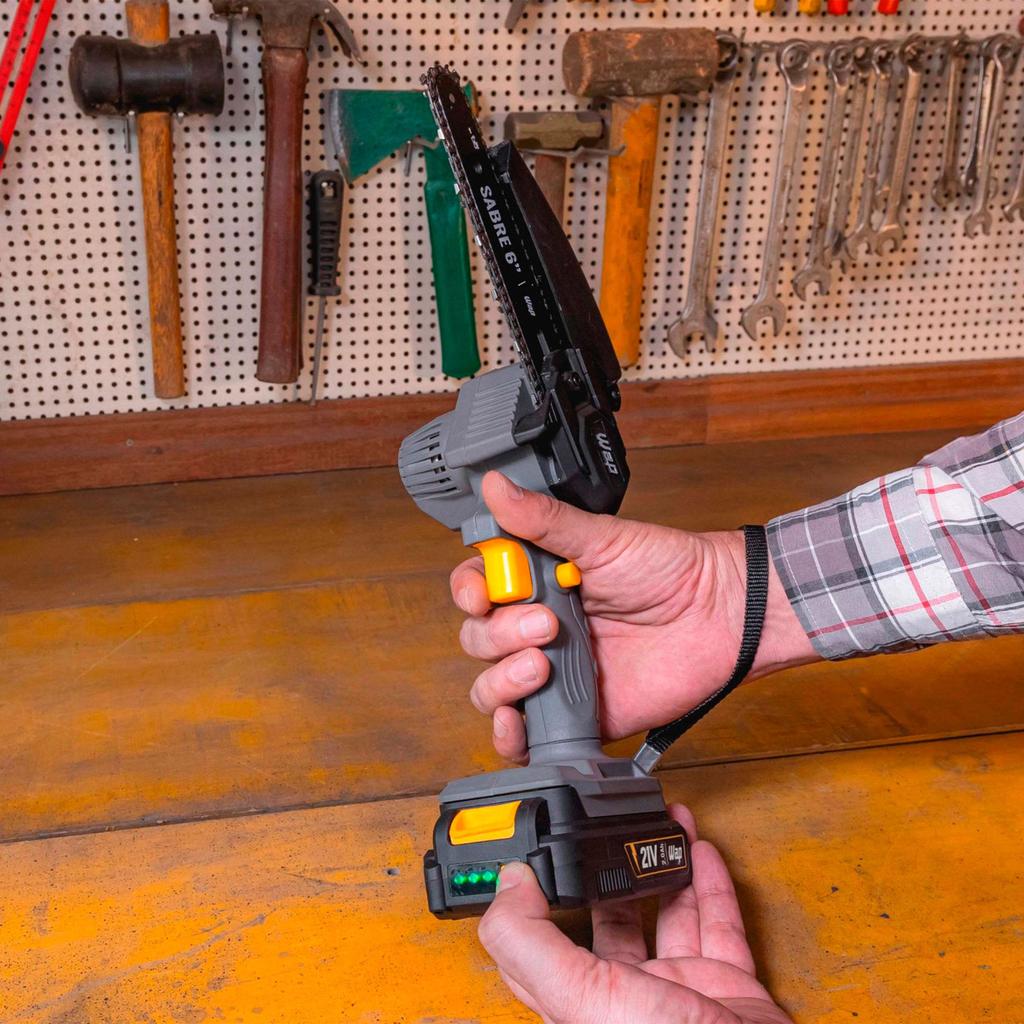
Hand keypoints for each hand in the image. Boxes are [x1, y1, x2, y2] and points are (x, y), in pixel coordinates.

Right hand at [450, 472, 817, 761]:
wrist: (720, 616)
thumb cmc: (669, 569)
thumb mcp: (601, 537)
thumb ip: (543, 520)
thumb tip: (495, 486)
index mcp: (539, 581)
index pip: (477, 589)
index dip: (469, 593)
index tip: (482, 594)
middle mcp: (539, 627)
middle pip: (479, 638)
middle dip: (500, 633)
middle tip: (548, 622)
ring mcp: (554, 673)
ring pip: (490, 687)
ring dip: (502, 679)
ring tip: (543, 664)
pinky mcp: (573, 716)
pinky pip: (522, 735)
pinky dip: (507, 734)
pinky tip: (517, 718)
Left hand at [479, 805, 791, 1023]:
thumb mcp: (578, 997)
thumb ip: (531, 942)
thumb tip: (507, 884)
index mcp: (581, 1003)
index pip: (541, 945)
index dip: (532, 900)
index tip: (531, 854)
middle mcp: (627, 997)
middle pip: (610, 921)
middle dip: (609, 872)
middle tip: (606, 830)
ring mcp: (680, 990)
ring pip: (667, 913)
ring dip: (661, 865)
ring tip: (656, 825)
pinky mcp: (729, 987)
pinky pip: (719, 924)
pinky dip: (711, 884)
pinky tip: (699, 849)